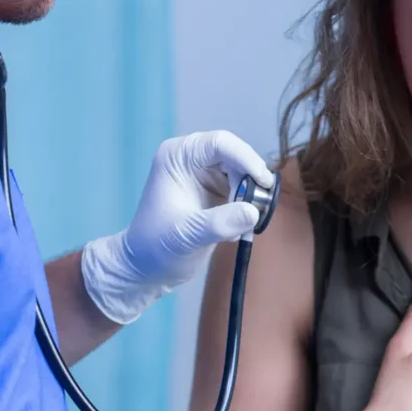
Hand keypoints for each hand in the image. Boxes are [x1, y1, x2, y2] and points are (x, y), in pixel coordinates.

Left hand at [81, 131, 273, 323]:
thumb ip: (219, 223)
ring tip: (242, 225)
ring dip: (251, 197)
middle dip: (251, 181)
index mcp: (178, 157)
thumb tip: (253, 212)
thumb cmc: (156, 247)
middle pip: (236, 156)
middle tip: (259, 208)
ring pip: (244, 174)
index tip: (263, 183)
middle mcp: (193, 160)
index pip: (220, 144)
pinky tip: (234, 231)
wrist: (148, 267)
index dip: (245, 159)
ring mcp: (206, 175)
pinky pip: (244, 192)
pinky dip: (246, 209)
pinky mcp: (217, 193)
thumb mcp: (186, 236)